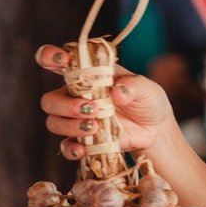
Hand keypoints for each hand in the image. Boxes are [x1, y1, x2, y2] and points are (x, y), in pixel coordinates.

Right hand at [36, 45, 176, 159]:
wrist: (155, 130)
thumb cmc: (147, 100)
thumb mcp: (146, 88)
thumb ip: (132, 86)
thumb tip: (117, 92)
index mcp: (87, 74)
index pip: (59, 61)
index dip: (51, 56)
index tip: (60, 60)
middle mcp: (76, 96)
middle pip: (50, 100)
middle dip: (64, 105)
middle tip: (92, 109)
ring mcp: (76, 120)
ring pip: (54, 122)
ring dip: (70, 126)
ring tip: (95, 127)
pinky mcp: (83, 141)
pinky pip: (66, 147)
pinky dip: (71, 148)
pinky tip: (83, 150)